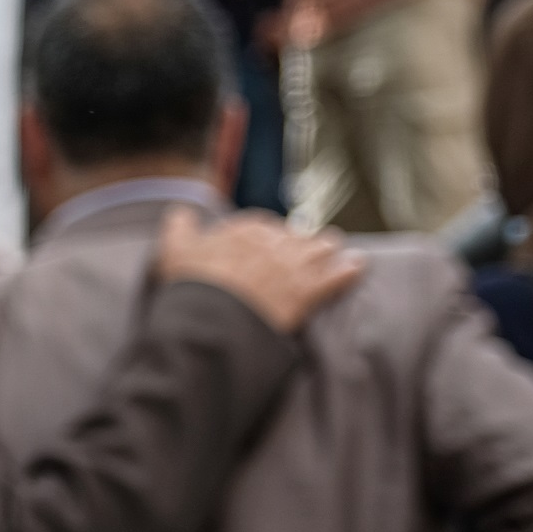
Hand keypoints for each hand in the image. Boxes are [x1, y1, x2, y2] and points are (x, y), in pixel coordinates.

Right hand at [155, 206, 361, 333]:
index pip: (262, 226)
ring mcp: (293, 266)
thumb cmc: (191, 285)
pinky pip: (337, 276)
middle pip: (295, 236)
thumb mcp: (174, 250)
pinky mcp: (308, 292)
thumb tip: (180, 212)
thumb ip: (179, 227)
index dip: (267, 236)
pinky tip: (358, 267)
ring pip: (320, 249)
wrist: (210, 319)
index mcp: (243, 229)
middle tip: (308, 250)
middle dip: (302, 242)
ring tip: (339, 250)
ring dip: (329, 250)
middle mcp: (272, 242)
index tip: (267, 246)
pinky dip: (349, 271)